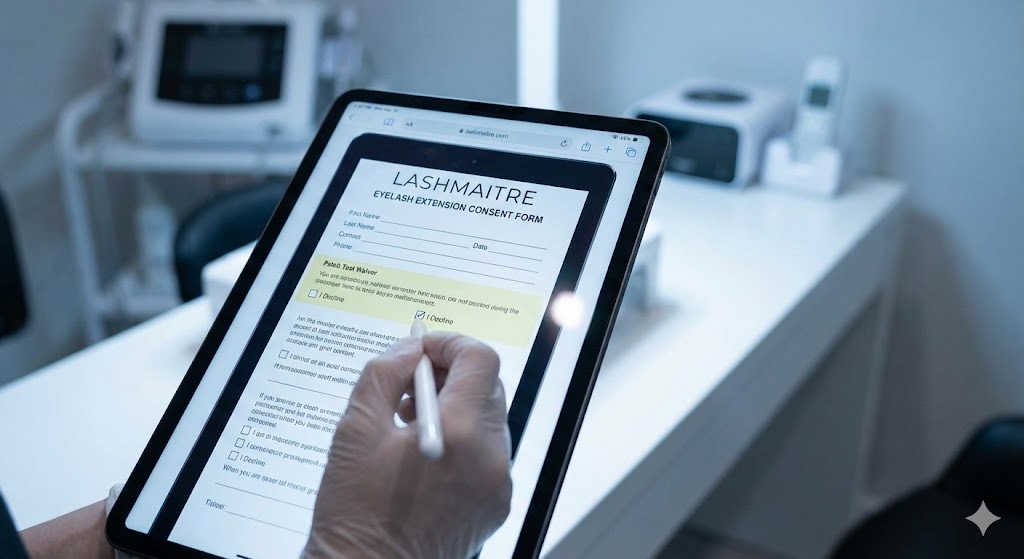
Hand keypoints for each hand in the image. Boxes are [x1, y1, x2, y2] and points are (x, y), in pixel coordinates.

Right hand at [303, 332, 511, 558]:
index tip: (423, 348)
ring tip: (410, 423)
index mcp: (460, 434)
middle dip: (451, 374)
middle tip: (410, 384)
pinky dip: (463, 442)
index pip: (480, 359)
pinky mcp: (496, 504)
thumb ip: (384, 374)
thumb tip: (409, 350)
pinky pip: (488, 453)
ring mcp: (498, 484)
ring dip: (456, 408)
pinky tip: (425, 456)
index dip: (449, 343)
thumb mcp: (355, 429)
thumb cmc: (355, 513)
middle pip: (488, 386)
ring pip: (488, 419)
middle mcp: (490, 458)